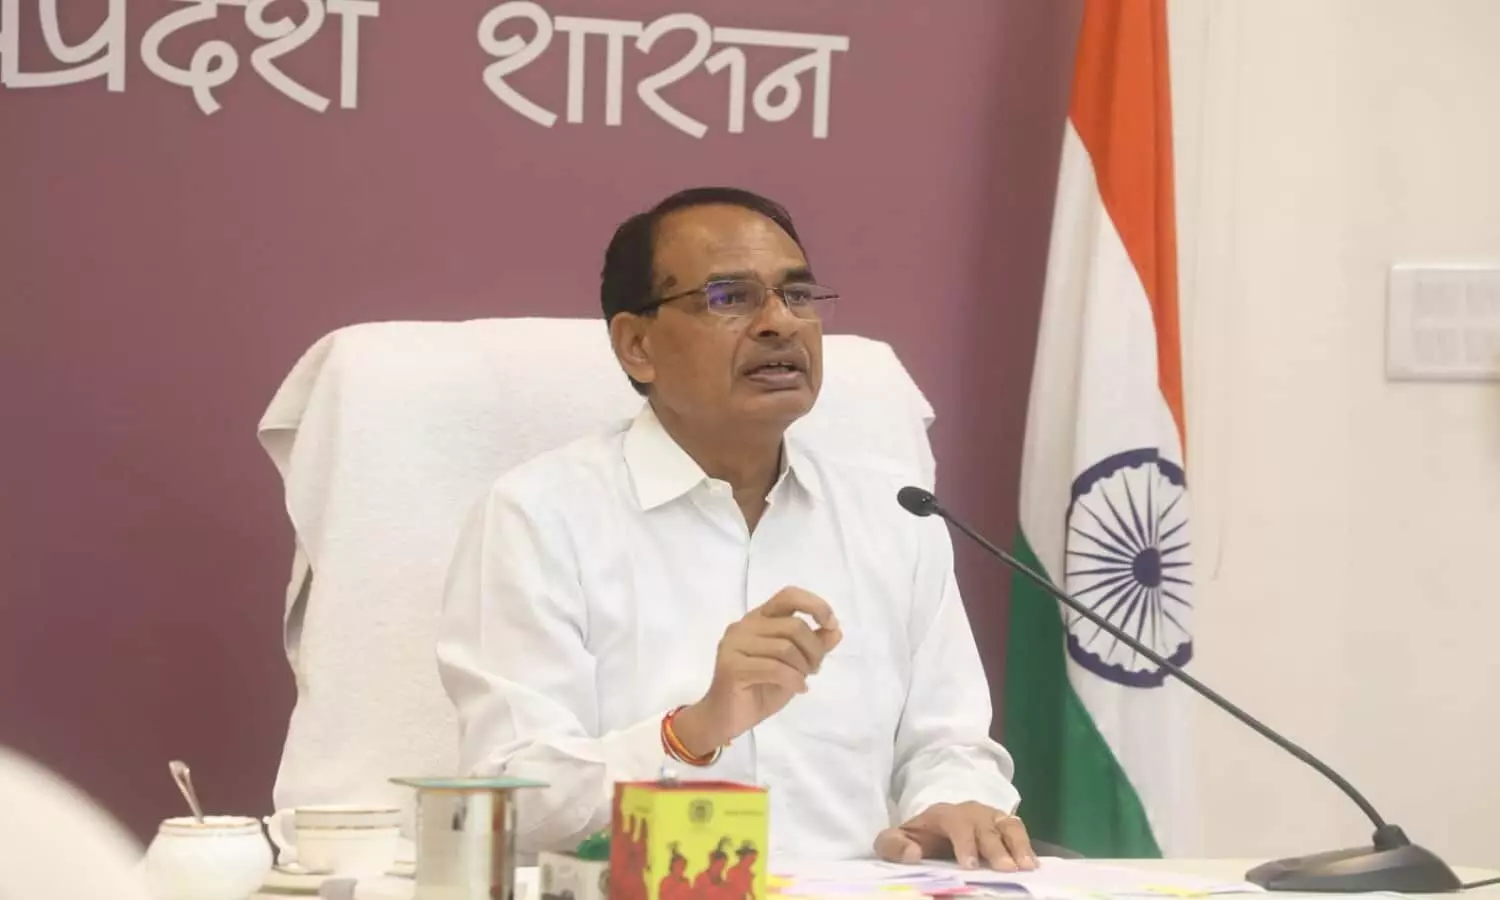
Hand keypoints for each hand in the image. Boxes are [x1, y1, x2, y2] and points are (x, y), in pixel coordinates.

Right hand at [672, 587, 841, 754]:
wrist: (727, 718)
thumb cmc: (761, 690)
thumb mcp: (795, 666)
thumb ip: (813, 646)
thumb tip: (836, 630)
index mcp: (759, 618)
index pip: (789, 595)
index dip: (815, 605)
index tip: (831, 625)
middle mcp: (744, 625)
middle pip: (794, 625)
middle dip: (814, 649)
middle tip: (814, 669)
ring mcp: (734, 644)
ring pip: (785, 647)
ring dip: (803, 667)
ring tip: (802, 680)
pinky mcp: (731, 666)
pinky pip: (774, 668)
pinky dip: (794, 680)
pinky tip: (798, 689)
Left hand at [874, 802, 1036, 871]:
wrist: (933, 827)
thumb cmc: (917, 838)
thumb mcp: (896, 840)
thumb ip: (893, 845)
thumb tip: (911, 854)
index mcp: (944, 814)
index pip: (957, 823)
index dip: (964, 843)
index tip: (968, 866)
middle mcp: (971, 812)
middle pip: (986, 825)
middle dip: (996, 847)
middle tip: (1006, 869)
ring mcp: (990, 817)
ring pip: (1008, 825)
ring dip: (1019, 844)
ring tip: (1027, 867)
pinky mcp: (1004, 825)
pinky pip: (1019, 831)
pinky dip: (1027, 846)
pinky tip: (1034, 865)